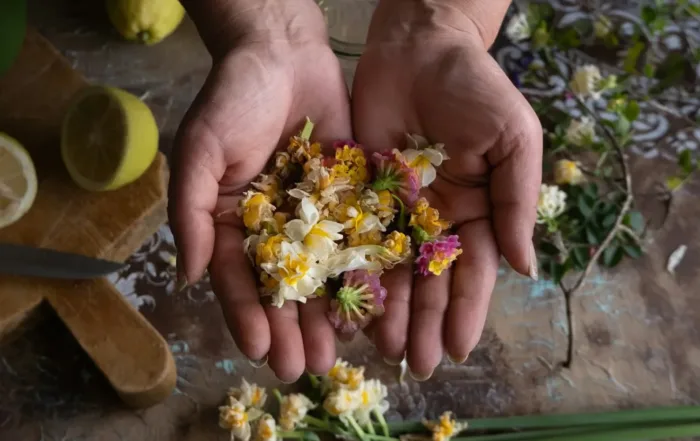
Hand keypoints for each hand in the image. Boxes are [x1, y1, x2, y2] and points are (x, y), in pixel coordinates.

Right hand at [169, 0, 350, 381]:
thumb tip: (189, 278)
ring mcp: (314, 216)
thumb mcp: (200, 151)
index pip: (238, 280)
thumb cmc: (232, 98)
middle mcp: (274, 228)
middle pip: (284, 288)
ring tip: (339, 351)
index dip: (248, 317)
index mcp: (233, 223)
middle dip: (293, 329)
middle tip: (307, 367)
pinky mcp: (350, 198)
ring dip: (329, 315)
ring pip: (323, 274)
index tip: (262, 351)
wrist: (282, 52)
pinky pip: (357, 240)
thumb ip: (191, 212)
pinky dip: (363, 274)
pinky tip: (371, 305)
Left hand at [352, 0, 541, 378]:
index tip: (458, 349)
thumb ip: (516, 202)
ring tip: (381, 348)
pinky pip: (353, 240)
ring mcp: (395, 211)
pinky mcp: (358, 195)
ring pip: (390, 271)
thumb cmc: (475, 88)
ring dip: (387, 311)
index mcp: (476, 212)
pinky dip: (351, 273)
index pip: (472, 273)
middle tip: (414, 364)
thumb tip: (527, 267)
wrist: (419, 46)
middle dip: (423, 323)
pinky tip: (346, 305)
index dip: (466, 311)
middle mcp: (435, 220)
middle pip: (428, 282)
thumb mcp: (513, 140)